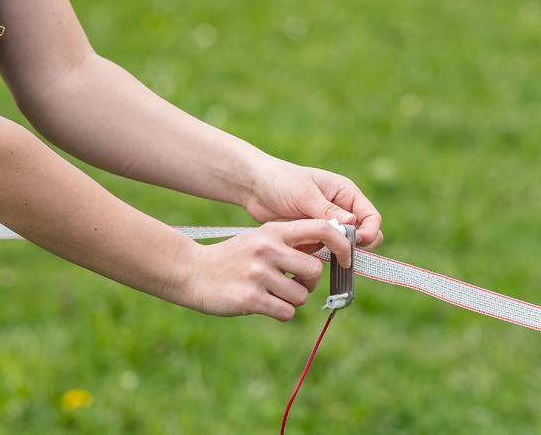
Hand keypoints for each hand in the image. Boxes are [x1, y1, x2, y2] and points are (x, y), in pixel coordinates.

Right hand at [179, 219, 356, 320]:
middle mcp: (267, 249)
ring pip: (301, 295)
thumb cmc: (232, 257)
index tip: (347, 257)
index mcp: (273, 231)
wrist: (193, 272)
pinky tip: (263, 304)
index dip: (342, 243)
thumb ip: (289, 242)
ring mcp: (258, 274)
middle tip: (291, 282)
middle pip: (314, 270)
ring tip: (271, 292)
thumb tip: (330, 249)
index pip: (321, 228)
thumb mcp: (260, 238)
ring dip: (292, 299)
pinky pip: (286, 312)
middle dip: (308, 282)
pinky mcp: (250, 299)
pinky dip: (281, 312)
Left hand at [243, 159, 383, 250]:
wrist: (254, 188)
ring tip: (310, 245)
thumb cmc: (280, 181)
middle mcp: (341, 209)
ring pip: (342, 247)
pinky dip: (314, 253)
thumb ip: (329, 212)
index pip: (371, 218)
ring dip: (330, 251)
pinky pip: (323, 252)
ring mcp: (327, 225)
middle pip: (364, 236)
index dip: (368, 233)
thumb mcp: (305, 195)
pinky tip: (299, 246)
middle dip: (353, 246)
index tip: (354, 242)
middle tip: (337, 252)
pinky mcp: (313, 237)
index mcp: (345, 193)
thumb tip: (354, 225)